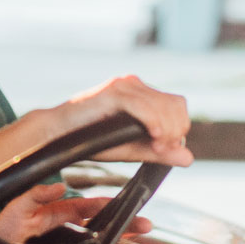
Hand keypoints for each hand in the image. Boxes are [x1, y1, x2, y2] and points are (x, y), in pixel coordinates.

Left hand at [0, 183, 121, 243]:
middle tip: (145, 229)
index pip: (86, 207)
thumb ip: (36, 195)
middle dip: (125, 229)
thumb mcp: (15, 210)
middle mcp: (66, 234)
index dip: (106, 205)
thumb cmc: (1, 237)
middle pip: (101, 229)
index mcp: (56, 214)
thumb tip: (60, 183)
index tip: (124, 205)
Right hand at [51, 76, 192, 165]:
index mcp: (140, 94)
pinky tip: (153, 136)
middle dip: (176, 130)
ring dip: (166, 129)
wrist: (55, 134)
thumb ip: (158, 152)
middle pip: (175, 103)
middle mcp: (134, 85)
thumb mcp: (129, 150)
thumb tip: (188, 158)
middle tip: (163, 150)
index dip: (179, 128)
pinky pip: (144, 106)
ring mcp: (123, 86)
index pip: (177, 105)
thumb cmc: (87, 140)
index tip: (166, 149)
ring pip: (163, 104)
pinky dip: (153, 122)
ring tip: (158, 147)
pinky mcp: (112, 92)